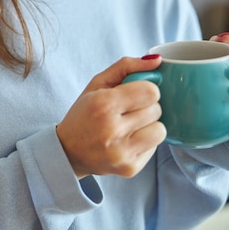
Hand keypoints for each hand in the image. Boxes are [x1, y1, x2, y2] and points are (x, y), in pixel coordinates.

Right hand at [56, 56, 165, 178]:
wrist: (67, 151)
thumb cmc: (83, 114)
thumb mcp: (97, 84)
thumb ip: (126, 66)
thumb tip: (157, 60)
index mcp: (103, 105)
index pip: (151, 92)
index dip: (145, 90)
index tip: (134, 94)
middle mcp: (113, 130)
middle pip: (156, 110)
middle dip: (145, 107)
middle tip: (128, 111)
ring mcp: (122, 152)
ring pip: (161, 130)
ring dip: (149, 126)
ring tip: (131, 127)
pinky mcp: (130, 168)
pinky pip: (155, 148)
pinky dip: (144, 142)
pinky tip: (127, 141)